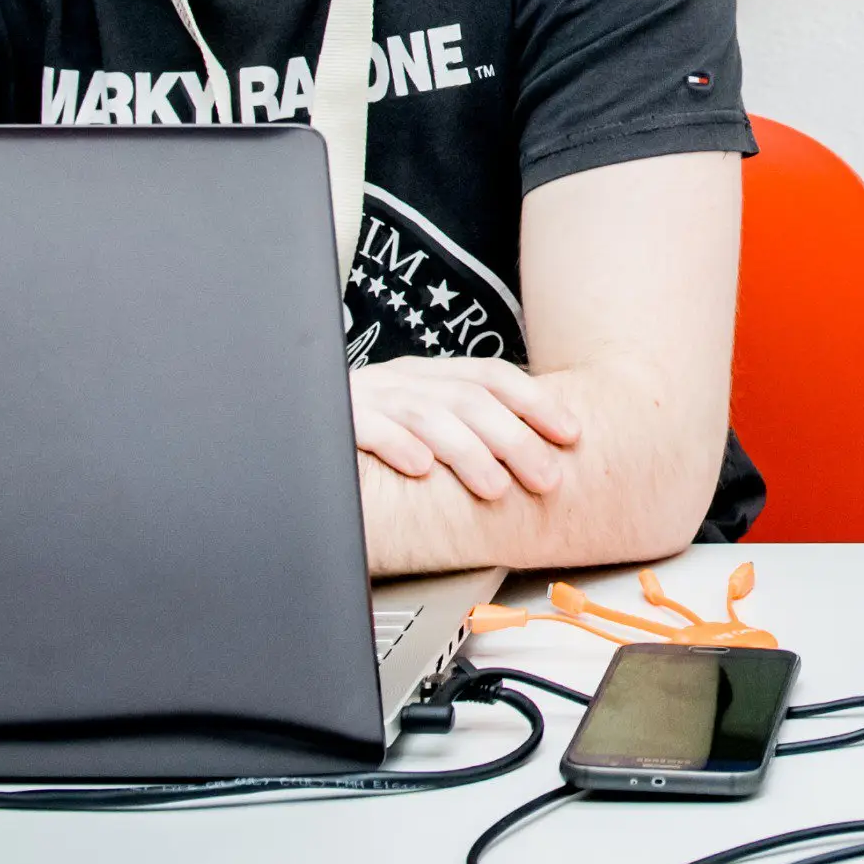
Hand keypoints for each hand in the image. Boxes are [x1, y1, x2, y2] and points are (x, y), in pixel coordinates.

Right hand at [348, 355, 579, 504]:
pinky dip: (397, 444)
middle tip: (547, 477)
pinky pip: (368, 427)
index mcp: (429, 376)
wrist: (290, 425)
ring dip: (468, 451)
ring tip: (496, 487)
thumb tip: (534, 449)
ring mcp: (369, 398)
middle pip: (470, 400)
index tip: (572, 434)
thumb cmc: (367, 432)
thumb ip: (463, 427)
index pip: (493, 377)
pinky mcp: (336, 421)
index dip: (537, 403)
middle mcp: (403, 381)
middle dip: (516, 439)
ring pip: (427, 414)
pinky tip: (420, 468)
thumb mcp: (419, 421)